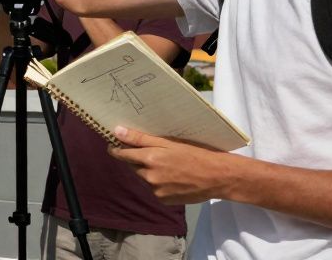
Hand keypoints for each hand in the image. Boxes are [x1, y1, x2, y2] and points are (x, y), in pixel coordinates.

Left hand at [107, 125, 239, 203]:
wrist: (217, 176)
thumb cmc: (195, 154)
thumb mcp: (169, 142)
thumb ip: (141, 138)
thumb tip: (117, 131)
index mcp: (150, 159)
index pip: (122, 154)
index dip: (117, 149)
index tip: (114, 144)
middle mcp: (150, 176)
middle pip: (133, 166)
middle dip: (137, 159)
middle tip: (152, 153)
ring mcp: (157, 190)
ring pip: (144, 178)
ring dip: (149, 172)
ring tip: (168, 166)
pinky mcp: (164, 200)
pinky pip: (155, 189)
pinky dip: (159, 184)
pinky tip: (173, 178)